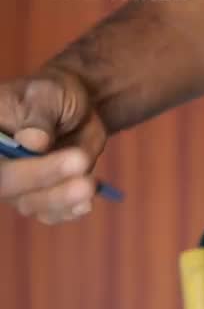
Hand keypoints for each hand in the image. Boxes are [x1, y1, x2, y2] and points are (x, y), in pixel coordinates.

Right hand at [0, 67, 107, 223]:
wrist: (77, 110)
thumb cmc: (54, 96)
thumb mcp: (46, 94)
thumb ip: (38, 116)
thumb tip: (33, 141)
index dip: (3, 167)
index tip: (32, 150)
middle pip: (5, 182)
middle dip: (41, 175)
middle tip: (79, 161)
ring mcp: (16, 186)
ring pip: (30, 203)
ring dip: (60, 198)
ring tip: (90, 184)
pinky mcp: (41, 198)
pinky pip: (50, 213)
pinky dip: (68, 210)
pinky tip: (86, 203)